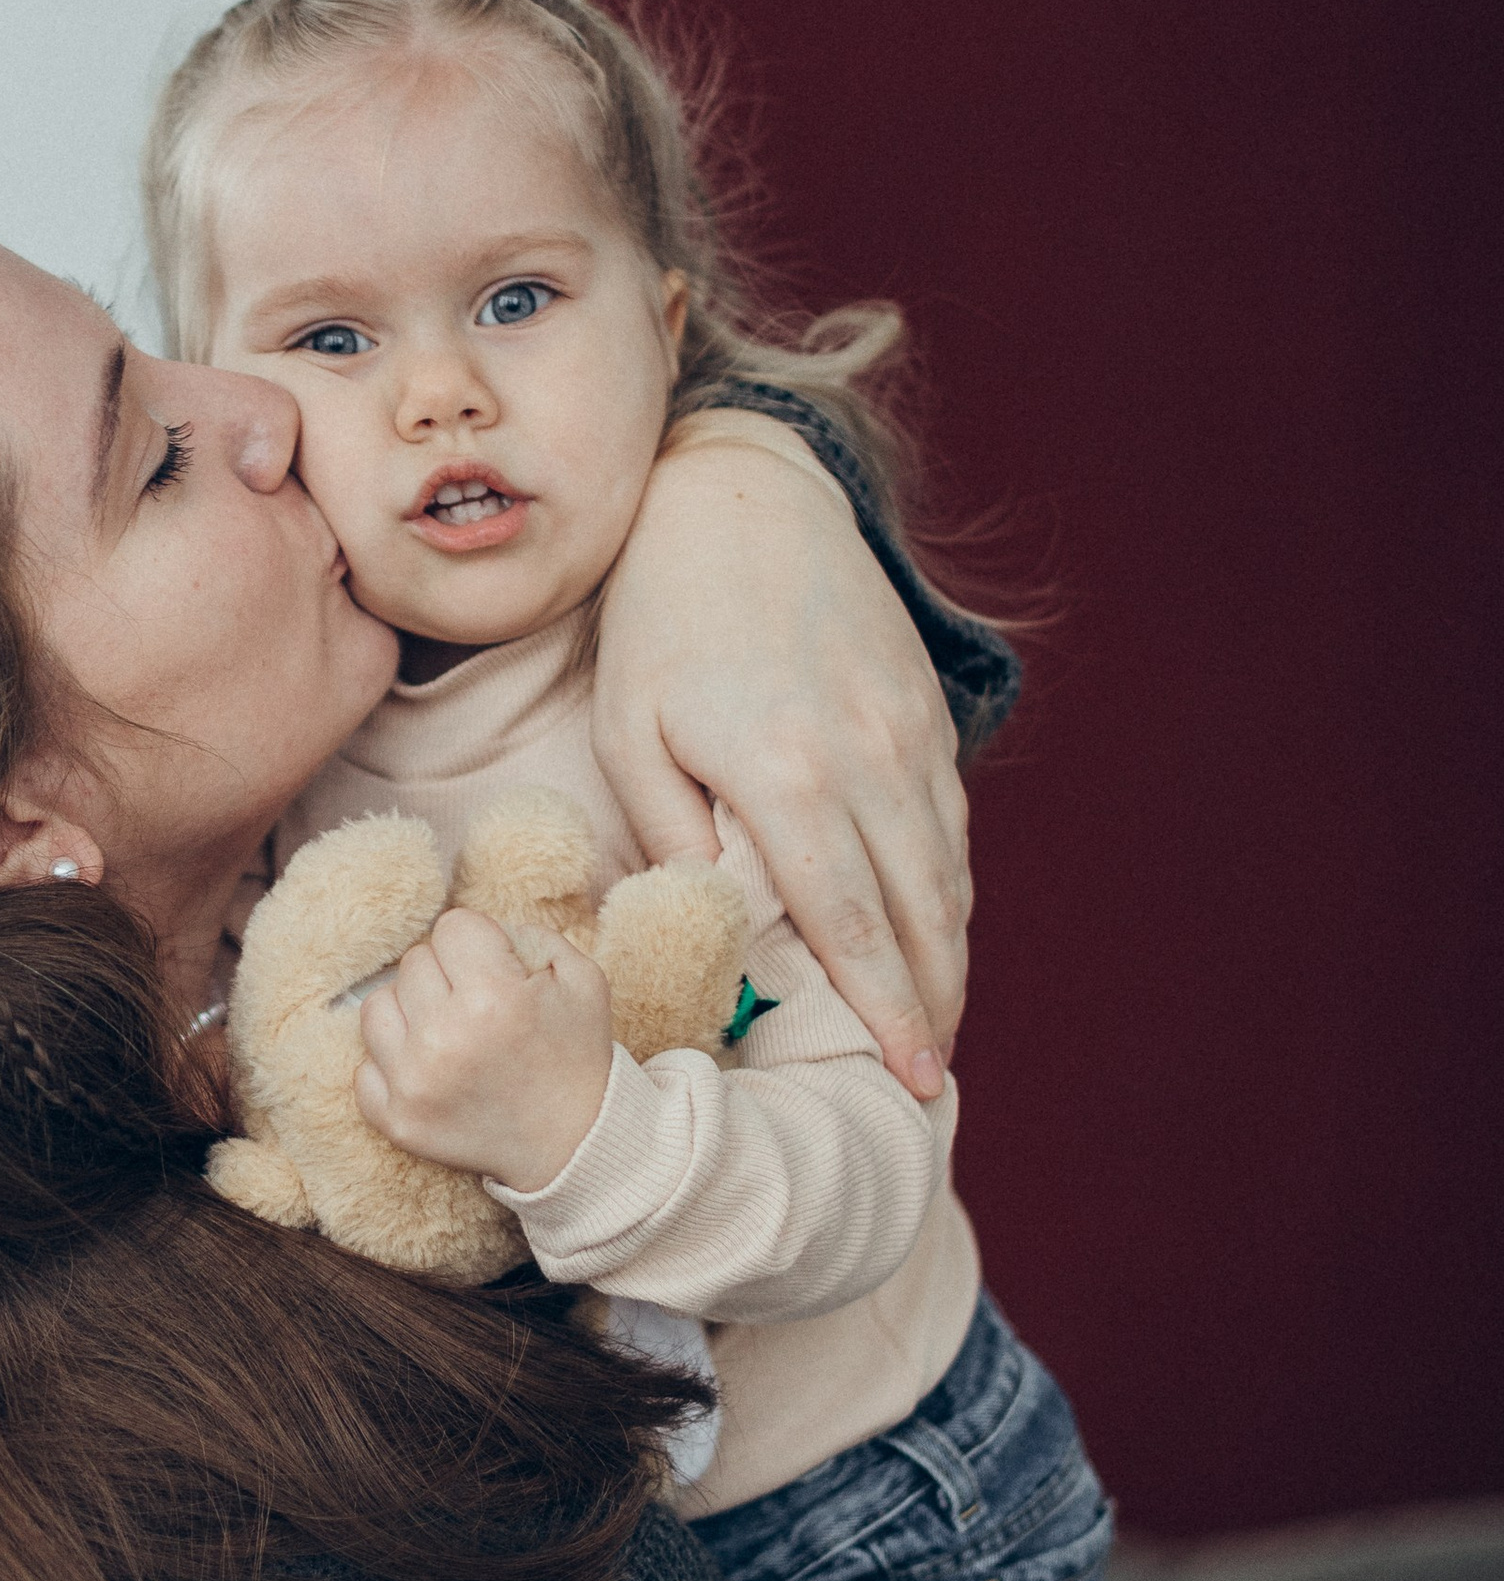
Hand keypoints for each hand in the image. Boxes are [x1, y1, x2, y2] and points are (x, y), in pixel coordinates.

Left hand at [353, 908, 615, 1194]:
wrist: (575, 1143)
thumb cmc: (575, 1054)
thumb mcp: (581, 978)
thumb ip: (528, 934)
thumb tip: (474, 932)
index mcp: (493, 997)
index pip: (451, 927)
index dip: (479, 944)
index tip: (499, 973)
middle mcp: (445, 1037)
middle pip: (413, 962)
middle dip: (448, 976)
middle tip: (481, 1009)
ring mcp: (414, 1082)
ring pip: (377, 1006)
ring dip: (411, 1013)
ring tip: (450, 1034)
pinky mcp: (396, 1119)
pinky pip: (363, 1065)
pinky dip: (392, 1063)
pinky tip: (431, 1070)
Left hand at [592, 418, 967, 1096]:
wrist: (740, 497)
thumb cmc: (660, 621)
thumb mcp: (631, 731)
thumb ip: (674, 837)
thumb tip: (715, 927)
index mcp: (784, 774)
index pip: (851, 925)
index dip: (884, 1011)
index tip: (905, 1078)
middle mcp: (865, 757)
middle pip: (921, 913)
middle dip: (931, 1005)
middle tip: (928, 1083)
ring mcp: (906, 730)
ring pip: (947, 870)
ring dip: (949, 953)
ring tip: (935, 1024)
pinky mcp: (923, 707)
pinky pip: (948, 819)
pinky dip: (949, 884)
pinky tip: (935, 929)